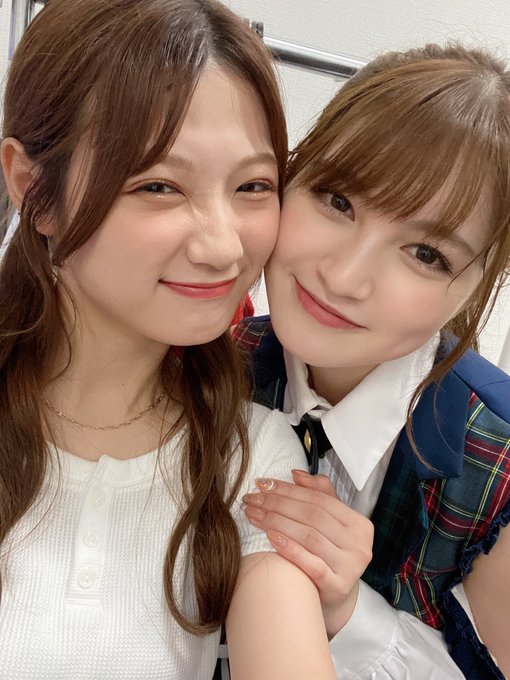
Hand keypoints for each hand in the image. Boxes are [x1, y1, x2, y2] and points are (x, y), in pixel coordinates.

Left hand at [243, 470, 373, 637]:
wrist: (333, 598)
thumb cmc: (328, 554)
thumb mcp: (329, 523)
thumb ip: (318, 494)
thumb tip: (296, 474)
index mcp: (359, 524)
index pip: (319, 499)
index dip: (289, 489)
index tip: (262, 484)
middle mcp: (359, 544)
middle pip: (312, 516)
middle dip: (278, 504)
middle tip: (252, 499)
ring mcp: (350, 567)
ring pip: (309, 536)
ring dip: (277, 522)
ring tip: (254, 515)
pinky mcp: (338, 587)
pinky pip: (312, 564)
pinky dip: (290, 548)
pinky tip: (270, 537)